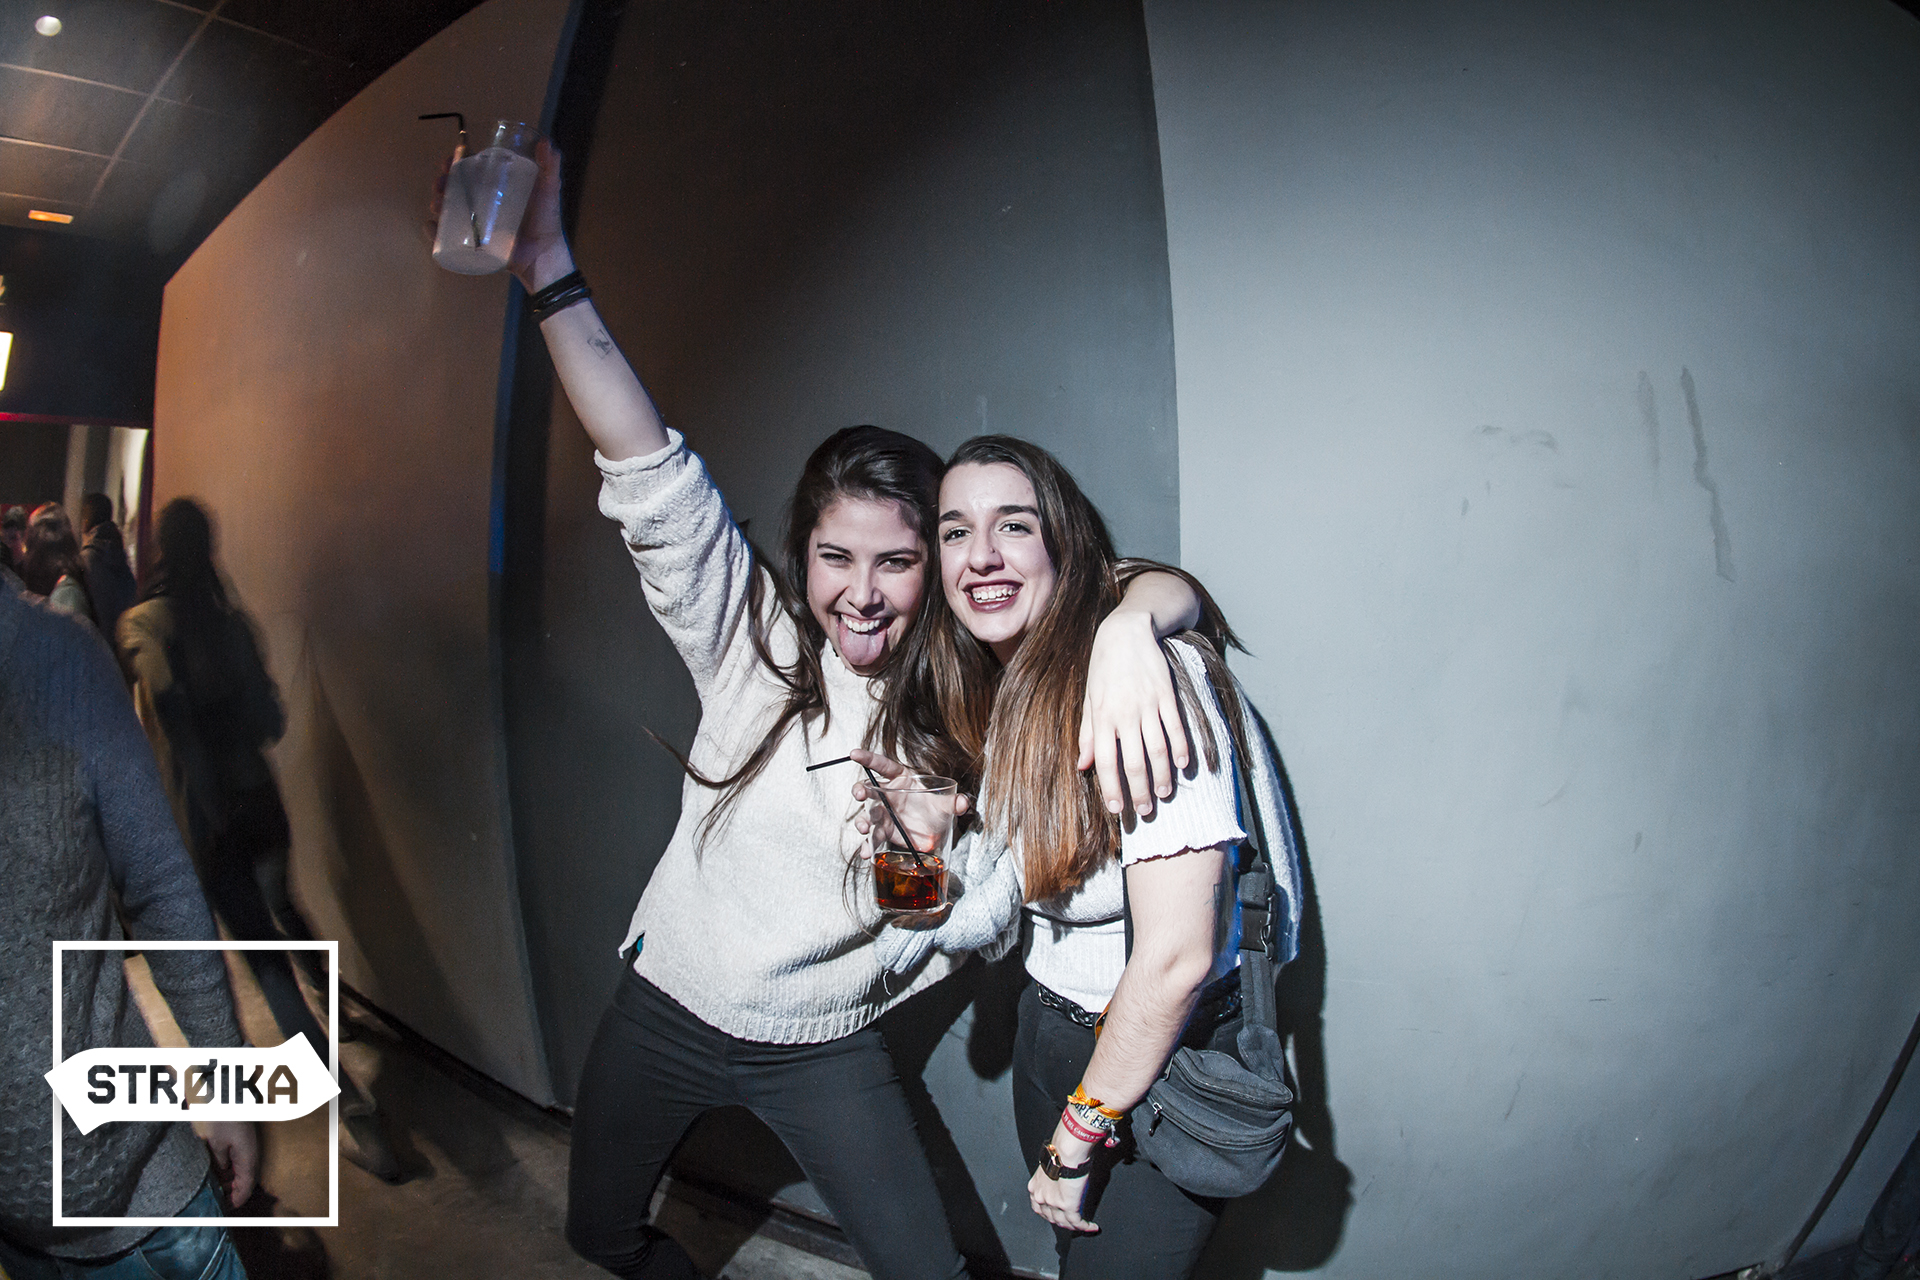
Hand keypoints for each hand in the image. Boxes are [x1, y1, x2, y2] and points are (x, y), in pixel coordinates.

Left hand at [201, 1120, 258, 1206]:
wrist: (227, 1095)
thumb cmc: (223, 1118)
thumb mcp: (215, 1143)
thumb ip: (220, 1161)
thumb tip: (222, 1171)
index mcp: (247, 1158)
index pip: (246, 1187)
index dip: (237, 1200)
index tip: (226, 1209)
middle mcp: (250, 1154)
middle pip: (245, 1180)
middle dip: (232, 1192)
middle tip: (217, 1200)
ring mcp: (246, 1147)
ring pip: (240, 1171)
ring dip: (230, 1181)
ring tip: (214, 1188)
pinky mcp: (241, 1141)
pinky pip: (237, 1161)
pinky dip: (228, 1169)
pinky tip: (216, 1170)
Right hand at [427, 140, 573, 290]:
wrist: (544, 253)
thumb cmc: (546, 219)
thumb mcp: (548, 189)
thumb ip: (550, 166)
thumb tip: (545, 142)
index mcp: (494, 187)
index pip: (468, 169)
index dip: (456, 162)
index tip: (451, 157)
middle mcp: (481, 203)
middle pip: (453, 188)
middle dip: (442, 182)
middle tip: (441, 183)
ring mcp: (475, 224)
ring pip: (447, 210)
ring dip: (437, 203)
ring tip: (438, 203)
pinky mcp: (472, 244)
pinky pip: (446, 238)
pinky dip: (434, 232)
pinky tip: (432, 227)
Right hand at [849, 749, 968, 855]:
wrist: (936, 832)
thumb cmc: (936, 810)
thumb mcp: (946, 805)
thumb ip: (954, 803)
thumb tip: (963, 802)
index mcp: (901, 778)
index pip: (883, 765)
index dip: (869, 758)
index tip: (855, 754)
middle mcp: (888, 794)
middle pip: (870, 788)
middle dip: (861, 790)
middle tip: (860, 794)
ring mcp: (884, 813)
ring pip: (867, 814)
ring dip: (862, 821)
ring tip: (863, 828)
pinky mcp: (884, 831)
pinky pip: (872, 837)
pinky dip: (867, 845)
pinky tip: (866, 852)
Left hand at [1027, 1128, 1099, 1232]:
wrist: (1066, 1151)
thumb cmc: (1061, 1151)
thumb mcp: (1051, 1166)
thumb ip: (1055, 1174)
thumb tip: (1064, 1176)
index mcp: (1036, 1186)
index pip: (1038, 1207)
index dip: (1047, 1213)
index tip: (1054, 1214)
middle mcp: (1042, 1197)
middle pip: (1050, 1217)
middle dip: (1060, 1222)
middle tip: (1071, 1222)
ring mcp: (1053, 1203)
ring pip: (1063, 1223)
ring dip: (1074, 1226)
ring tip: (1083, 1226)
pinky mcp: (1068, 1206)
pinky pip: (1077, 1222)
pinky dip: (1086, 1226)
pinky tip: (1092, 1227)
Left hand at [1079, 609, 1190, 815]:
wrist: (1127, 631)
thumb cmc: (1104, 667)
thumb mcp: (1089, 698)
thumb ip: (1088, 733)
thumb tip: (1082, 766)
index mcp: (1102, 716)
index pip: (1106, 761)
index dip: (1111, 787)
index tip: (1116, 809)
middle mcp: (1125, 713)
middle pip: (1134, 761)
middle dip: (1139, 790)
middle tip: (1144, 811)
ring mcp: (1148, 704)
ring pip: (1157, 749)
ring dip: (1161, 775)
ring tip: (1163, 794)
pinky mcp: (1167, 695)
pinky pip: (1176, 727)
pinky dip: (1180, 748)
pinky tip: (1182, 766)